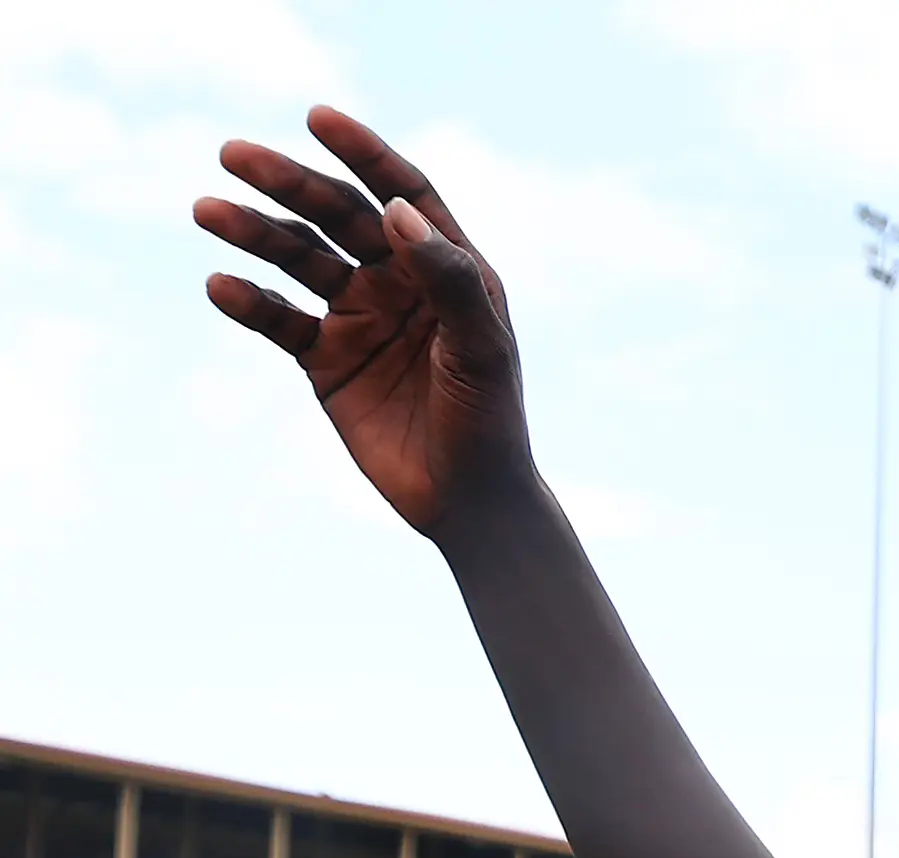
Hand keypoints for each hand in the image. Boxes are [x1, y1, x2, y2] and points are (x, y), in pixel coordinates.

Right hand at [194, 106, 530, 533]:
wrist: (467, 499)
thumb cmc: (490, 420)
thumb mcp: (480, 347)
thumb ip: (447, 279)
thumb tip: (398, 211)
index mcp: (448, 268)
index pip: (403, 193)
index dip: (363, 153)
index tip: (318, 118)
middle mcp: (400, 282)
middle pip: (337, 215)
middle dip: (288, 182)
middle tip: (234, 155)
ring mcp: (359, 317)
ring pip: (299, 259)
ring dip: (254, 232)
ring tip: (208, 210)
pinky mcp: (325, 359)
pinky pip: (278, 319)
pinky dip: (249, 301)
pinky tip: (221, 286)